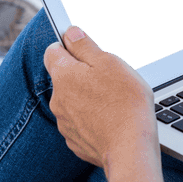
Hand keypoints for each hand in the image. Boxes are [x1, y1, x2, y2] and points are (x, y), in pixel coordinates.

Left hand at [43, 26, 158, 174]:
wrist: (130, 148)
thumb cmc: (124, 102)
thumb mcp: (109, 62)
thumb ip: (85, 46)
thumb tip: (70, 33)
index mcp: (63, 75)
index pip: (52, 51)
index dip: (68, 46)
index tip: (84, 48)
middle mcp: (57, 99)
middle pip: (64, 78)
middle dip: (81, 75)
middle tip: (108, 77)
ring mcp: (65, 123)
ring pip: (72, 102)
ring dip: (87, 98)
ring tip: (113, 101)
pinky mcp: (75, 141)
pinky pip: (80, 123)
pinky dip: (92, 120)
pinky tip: (111, 120)